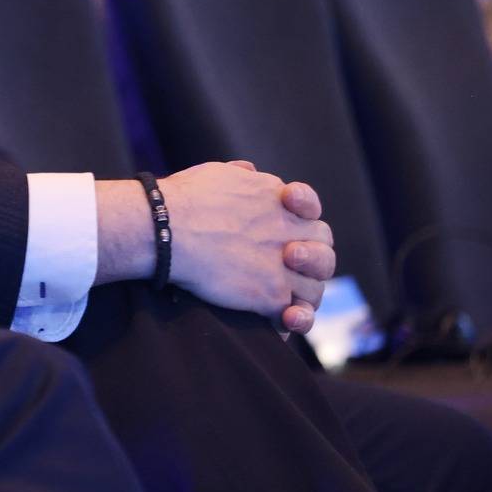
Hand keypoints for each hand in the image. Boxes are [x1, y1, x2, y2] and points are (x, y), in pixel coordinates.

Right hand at [159, 161, 332, 332]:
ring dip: (302, 294)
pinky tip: (278, 322)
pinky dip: (290, 321)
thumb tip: (249, 170)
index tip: (285, 223)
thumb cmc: (183, 199)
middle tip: (287, 265)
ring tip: (283, 301)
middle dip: (313, 259)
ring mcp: (284, 264)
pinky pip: (296, 315)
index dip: (305, 220)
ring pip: (315, 287)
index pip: (312, 212)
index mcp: (277, 197)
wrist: (167, 229)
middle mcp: (288, 229)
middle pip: (324, 248)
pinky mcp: (272, 294)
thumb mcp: (217, 173)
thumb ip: (241, 174)